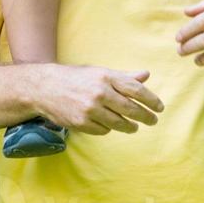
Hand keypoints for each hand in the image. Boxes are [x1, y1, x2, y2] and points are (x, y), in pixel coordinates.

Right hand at [27, 63, 163, 134]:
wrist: (43, 88)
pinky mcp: (82, 123)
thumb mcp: (97, 72)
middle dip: (146, 117)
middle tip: (152, 120)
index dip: (151, 100)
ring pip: (119, 123)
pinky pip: (104, 130)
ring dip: (130, 126)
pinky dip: (108, 128)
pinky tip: (107, 124)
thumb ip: (123, 76)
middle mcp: (99, 92)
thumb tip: (146, 75)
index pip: (136, 89)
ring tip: (133, 126)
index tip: (159, 107)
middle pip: (131, 109)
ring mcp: (90, 109)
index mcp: (105, 76)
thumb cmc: (74, 78)